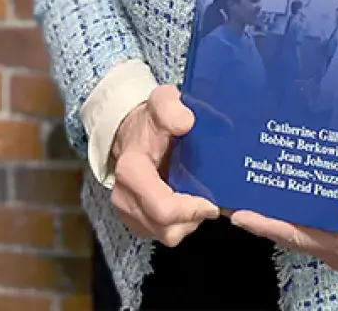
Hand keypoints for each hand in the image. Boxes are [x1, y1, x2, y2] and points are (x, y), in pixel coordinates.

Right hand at [108, 85, 219, 245]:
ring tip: (198, 198)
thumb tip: (186, 123)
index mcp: (132, 171)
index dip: (192, 209)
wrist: (131, 132)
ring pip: (167, 235)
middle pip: (168, 228)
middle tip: (210, 198)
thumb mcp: (162, 102)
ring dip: (188, 222)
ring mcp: (129, 212)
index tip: (212, 200)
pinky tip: (187, 202)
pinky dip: (180, 223)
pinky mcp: (136, 221)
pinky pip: (163, 233)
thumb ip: (171, 108)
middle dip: (193, 217)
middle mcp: (125, 197)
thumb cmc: (150, 120)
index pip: (163, 208)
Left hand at [230, 138, 337, 272]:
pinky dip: (282, 203)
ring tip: (236, 191)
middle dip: (260, 217)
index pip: (302, 236)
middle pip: (290, 233)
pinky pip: (299, 216)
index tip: (242, 214)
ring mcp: (332, 237)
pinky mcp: (330, 224)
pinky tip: (262, 185)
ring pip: (291, 225)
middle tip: (226, 200)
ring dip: (268, 209)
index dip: (270, 226)